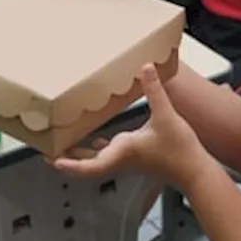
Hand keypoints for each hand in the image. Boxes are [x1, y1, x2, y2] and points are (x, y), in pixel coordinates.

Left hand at [54, 65, 213, 188]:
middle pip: (87, 164)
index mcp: (122, 151)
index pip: (90, 166)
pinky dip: (97, 150)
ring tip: (63, 145)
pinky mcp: (135, 158)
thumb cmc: (179, 151)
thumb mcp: (166, 116)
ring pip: (97, 160)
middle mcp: (121, 158)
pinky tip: (97, 141)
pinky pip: (109, 156)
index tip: (54, 161)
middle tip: (47, 152)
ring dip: (79, 155)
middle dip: (66, 158)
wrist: (194, 171)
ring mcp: (127, 159)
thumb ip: (154, 91)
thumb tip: (145, 68)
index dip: (70, 165)